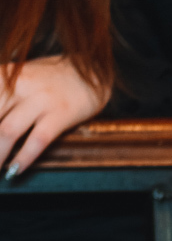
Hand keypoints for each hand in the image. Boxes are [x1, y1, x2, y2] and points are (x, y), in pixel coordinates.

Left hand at [0, 55, 109, 176]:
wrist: (94, 70)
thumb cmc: (51, 77)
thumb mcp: (20, 76)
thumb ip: (2, 94)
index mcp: (7, 74)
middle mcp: (21, 85)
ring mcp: (41, 100)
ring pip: (8, 131)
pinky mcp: (61, 114)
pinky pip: (38, 140)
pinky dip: (23, 158)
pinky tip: (13, 171)